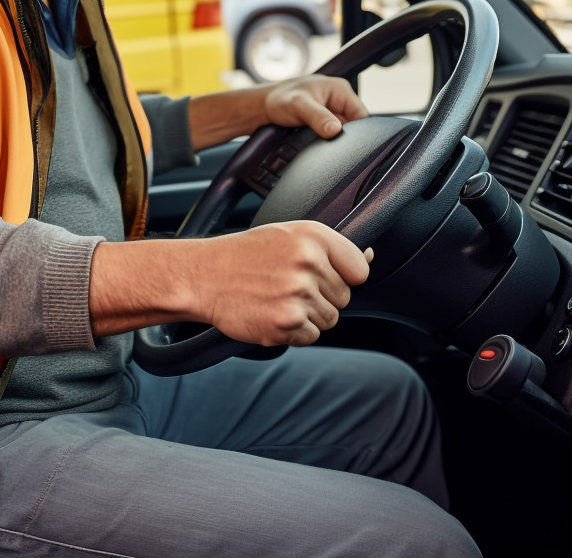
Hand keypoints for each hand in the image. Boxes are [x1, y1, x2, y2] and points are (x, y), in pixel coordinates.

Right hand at [89, 220, 371, 345]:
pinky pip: (311, 336)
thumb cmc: (243, 256)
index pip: (359, 267)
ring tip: (276, 298)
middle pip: (344, 297)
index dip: (345, 275)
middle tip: (287, 285)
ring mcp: (298, 295)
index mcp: (312, 236)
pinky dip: (294, 332)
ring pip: (329, 319)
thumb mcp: (285, 235)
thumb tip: (368, 258)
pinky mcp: (287, 323)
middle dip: (321, 296)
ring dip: (307, 315)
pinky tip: (271, 313)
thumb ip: (327, 247)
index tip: (325, 275)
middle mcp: (307, 263)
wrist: (203, 277)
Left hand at [262, 74, 367, 139]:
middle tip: (332, 145)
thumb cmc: (278, 99)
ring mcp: (331, 113)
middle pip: (354, 125)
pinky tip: (318, 144)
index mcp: (340, 90)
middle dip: (346, 137)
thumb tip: (335, 130)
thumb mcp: (299, 106)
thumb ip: (318, 117)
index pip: (362, 115)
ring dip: (335, 140)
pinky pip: (332, 135)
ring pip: (343, 132)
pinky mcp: (323, 123)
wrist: (262, 107)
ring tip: (322, 143)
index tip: (349, 143)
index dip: (359, 131)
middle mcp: (338, 100)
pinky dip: (328, 142)